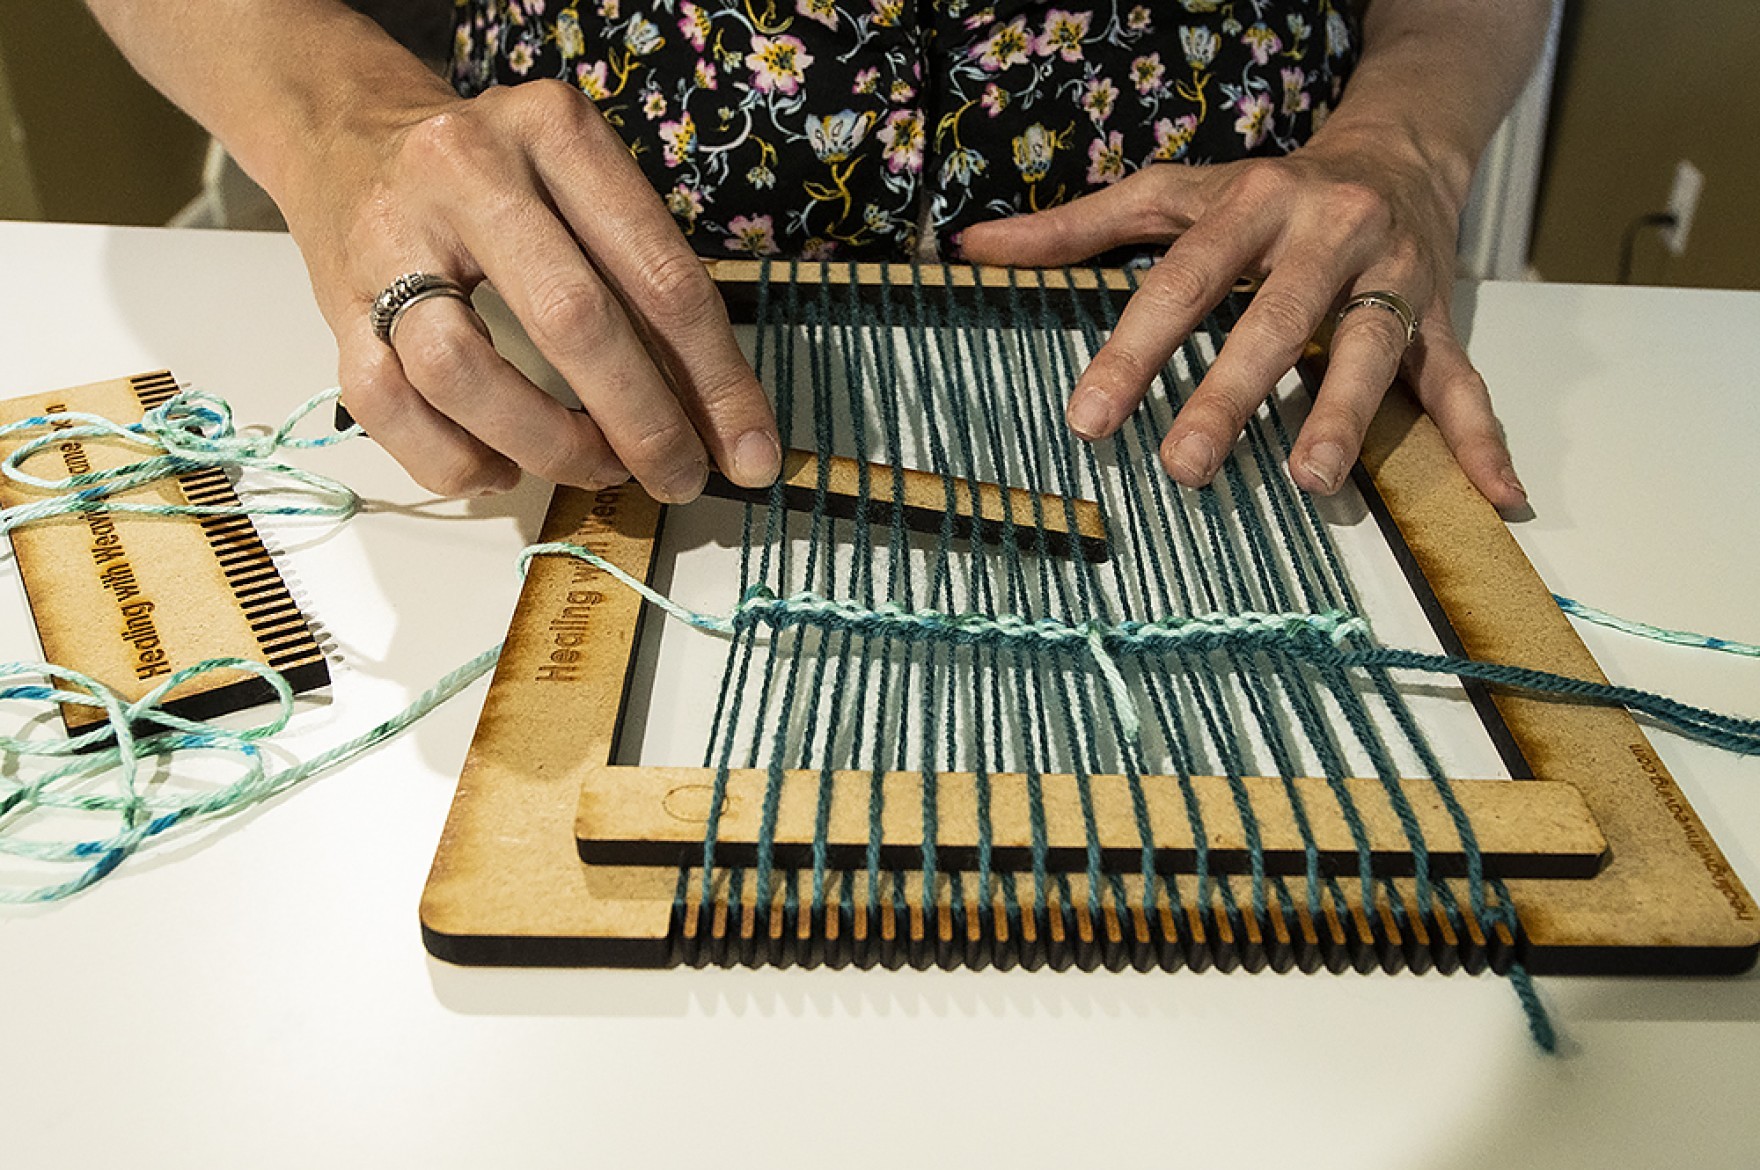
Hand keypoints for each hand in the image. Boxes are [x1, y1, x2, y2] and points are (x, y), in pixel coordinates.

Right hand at [281, 79, 779, 499]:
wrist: (348, 134)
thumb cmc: (496, 180)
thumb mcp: (582, 189)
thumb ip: (649, 291)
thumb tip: (722, 423)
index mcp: (555, 132)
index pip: (658, 273)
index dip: (715, 379)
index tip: (748, 449)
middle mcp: (468, 172)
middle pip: (571, 320)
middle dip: (644, 423)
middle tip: (680, 477)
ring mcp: (390, 238)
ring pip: (464, 372)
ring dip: (548, 446)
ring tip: (596, 467)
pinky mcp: (334, 304)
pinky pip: (389, 407)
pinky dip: (456, 460)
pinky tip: (502, 468)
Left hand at [956, 132, 1526, 510]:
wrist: (1400, 146)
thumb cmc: (1268, 187)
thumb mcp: (1174, 192)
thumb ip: (1077, 226)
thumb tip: (974, 247)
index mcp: (1254, 203)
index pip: (1185, 279)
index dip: (1136, 347)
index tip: (1090, 416)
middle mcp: (1328, 234)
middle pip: (1276, 318)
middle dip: (1231, 393)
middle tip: (1184, 466)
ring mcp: (1392, 278)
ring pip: (1371, 349)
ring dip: (1346, 417)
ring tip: (1314, 482)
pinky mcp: (1442, 316)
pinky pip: (1463, 380)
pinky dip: (1483, 438)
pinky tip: (1497, 495)